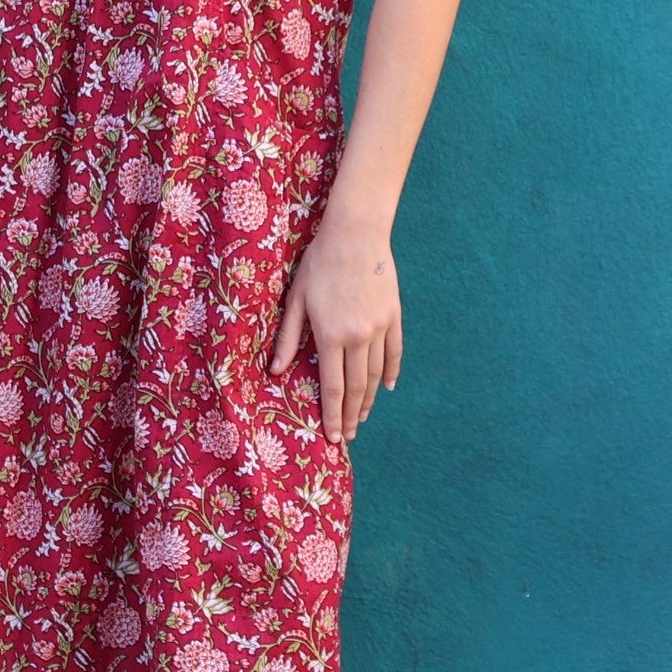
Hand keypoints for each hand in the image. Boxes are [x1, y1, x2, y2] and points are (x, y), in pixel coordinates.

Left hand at [267, 213, 402, 442]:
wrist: (356, 233)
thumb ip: (289, 338)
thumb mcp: (296, 298)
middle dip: (351, 415)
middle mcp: (358, 337)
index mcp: (331, 335)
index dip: (332, 415)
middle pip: (356, 387)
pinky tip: (386, 387)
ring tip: (362, 416)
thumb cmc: (319, 263)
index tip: (334, 437)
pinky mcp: (394, 315)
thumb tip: (276, 372)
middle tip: (349, 435)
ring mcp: (380, 327)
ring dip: (368, 399)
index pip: (331, 387)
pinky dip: (391, 372)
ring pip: (376, 374)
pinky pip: (395, 352)